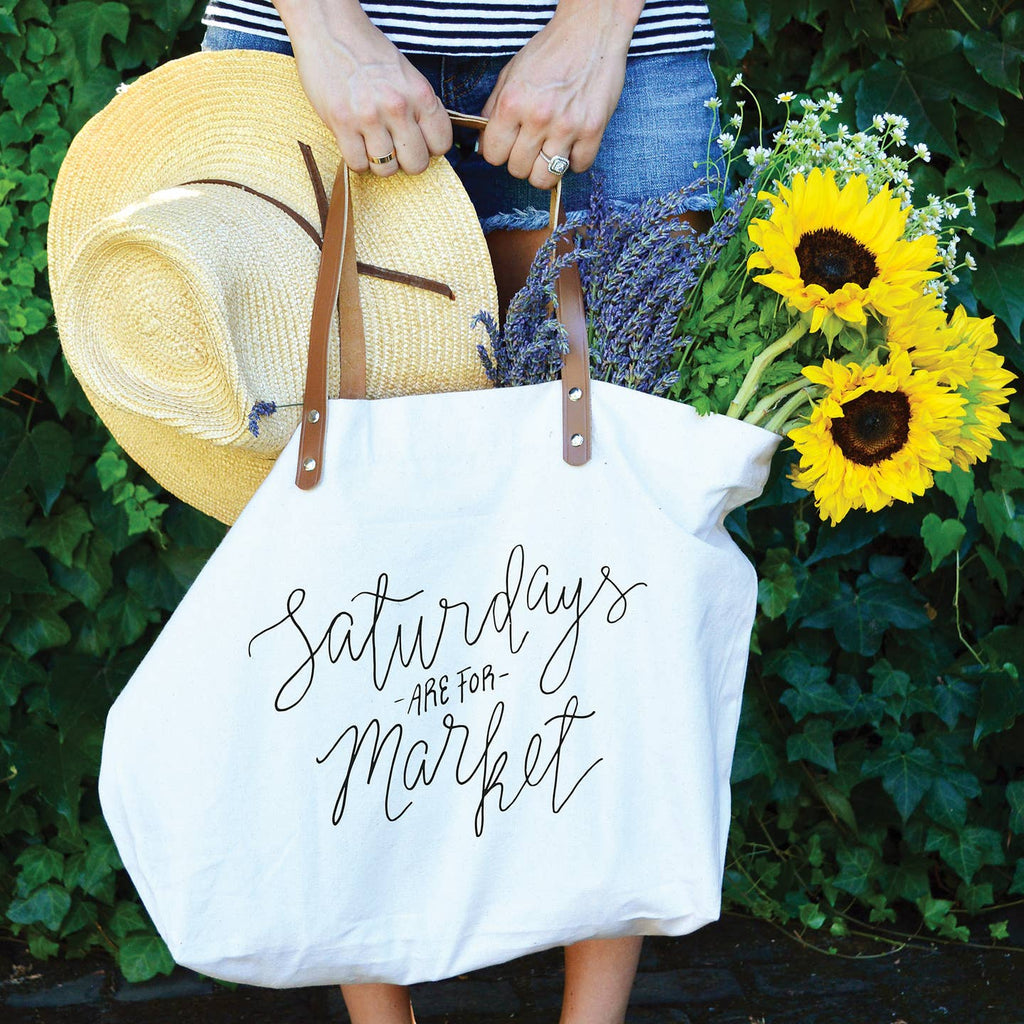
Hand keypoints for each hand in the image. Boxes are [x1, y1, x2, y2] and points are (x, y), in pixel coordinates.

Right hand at [274, 0, 451, 174]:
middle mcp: (398, 107)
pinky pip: (357, 164)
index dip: (428, 147)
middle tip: (393, 146)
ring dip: (379, 162)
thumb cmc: (369, 53)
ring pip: (386, 169)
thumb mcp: (407, 75)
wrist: (329, 29)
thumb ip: (420, 107)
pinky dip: (357, 159)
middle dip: (405, 161)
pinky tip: (354, 142)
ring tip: (371, 143)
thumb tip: (428, 141)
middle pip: (416, 164)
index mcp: (420, 94)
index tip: (415, 140)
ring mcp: (369, 117)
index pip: (441, 144)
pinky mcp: (342, 123)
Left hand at [479, 1, 637, 188]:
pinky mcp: (593, 131)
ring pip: (545, 178)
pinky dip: (574, 161)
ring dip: (545, 169)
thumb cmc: (550, 51)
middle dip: (521, 161)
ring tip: (549, 151)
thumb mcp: (510, 74)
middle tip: (531, 145)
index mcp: (512, 103)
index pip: (493, 155)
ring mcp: (567, 127)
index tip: (508, 144)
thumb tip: (484, 145)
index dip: (498, 152)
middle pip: (517, 170)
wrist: (592, 30)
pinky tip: (572, 144)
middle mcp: (538, 117)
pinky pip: (578, 167)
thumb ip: (493, 110)